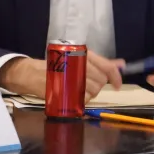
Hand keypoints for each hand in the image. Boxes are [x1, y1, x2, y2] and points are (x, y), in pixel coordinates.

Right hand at [0, 53, 124, 102]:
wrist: (32, 72)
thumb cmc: (58, 64)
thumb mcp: (80, 59)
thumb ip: (102, 63)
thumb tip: (121, 64)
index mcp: (84, 54)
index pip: (107, 66)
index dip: (116, 77)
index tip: (117, 85)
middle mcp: (79, 63)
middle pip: (100, 81)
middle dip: (98, 86)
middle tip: (87, 84)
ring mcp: (71, 77)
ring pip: (93, 90)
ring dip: (90, 93)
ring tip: (78, 88)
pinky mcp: (64, 89)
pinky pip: (82, 98)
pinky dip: (81, 99)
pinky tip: (73, 93)